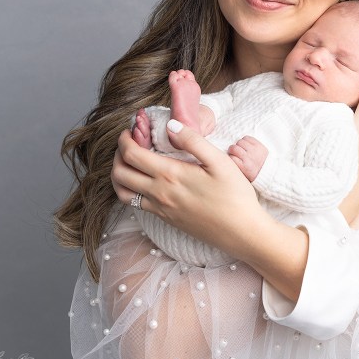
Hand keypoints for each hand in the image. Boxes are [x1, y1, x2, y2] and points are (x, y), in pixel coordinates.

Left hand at [111, 121, 267, 258]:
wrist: (241, 232)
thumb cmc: (235, 195)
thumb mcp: (219, 161)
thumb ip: (193, 141)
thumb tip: (171, 125)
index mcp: (170, 175)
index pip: (132, 155)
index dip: (125, 139)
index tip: (131, 130)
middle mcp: (159, 194)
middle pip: (120, 174)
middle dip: (117, 155)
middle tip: (128, 143)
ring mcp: (161, 209)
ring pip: (123, 194)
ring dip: (119, 176)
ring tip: (130, 163)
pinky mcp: (166, 219)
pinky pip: (137, 205)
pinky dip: (132, 190)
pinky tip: (146, 181)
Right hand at [228, 136, 267, 181]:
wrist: (267, 171)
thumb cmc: (251, 173)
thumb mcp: (241, 175)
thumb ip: (232, 167)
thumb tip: (223, 157)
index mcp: (244, 168)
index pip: (230, 157)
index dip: (229, 157)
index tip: (232, 158)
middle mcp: (249, 158)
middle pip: (234, 148)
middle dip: (232, 149)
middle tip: (235, 152)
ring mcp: (255, 151)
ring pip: (240, 141)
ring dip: (239, 145)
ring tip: (242, 149)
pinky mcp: (259, 145)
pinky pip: (247, 137)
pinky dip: (245, 140)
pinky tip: (247, 146)